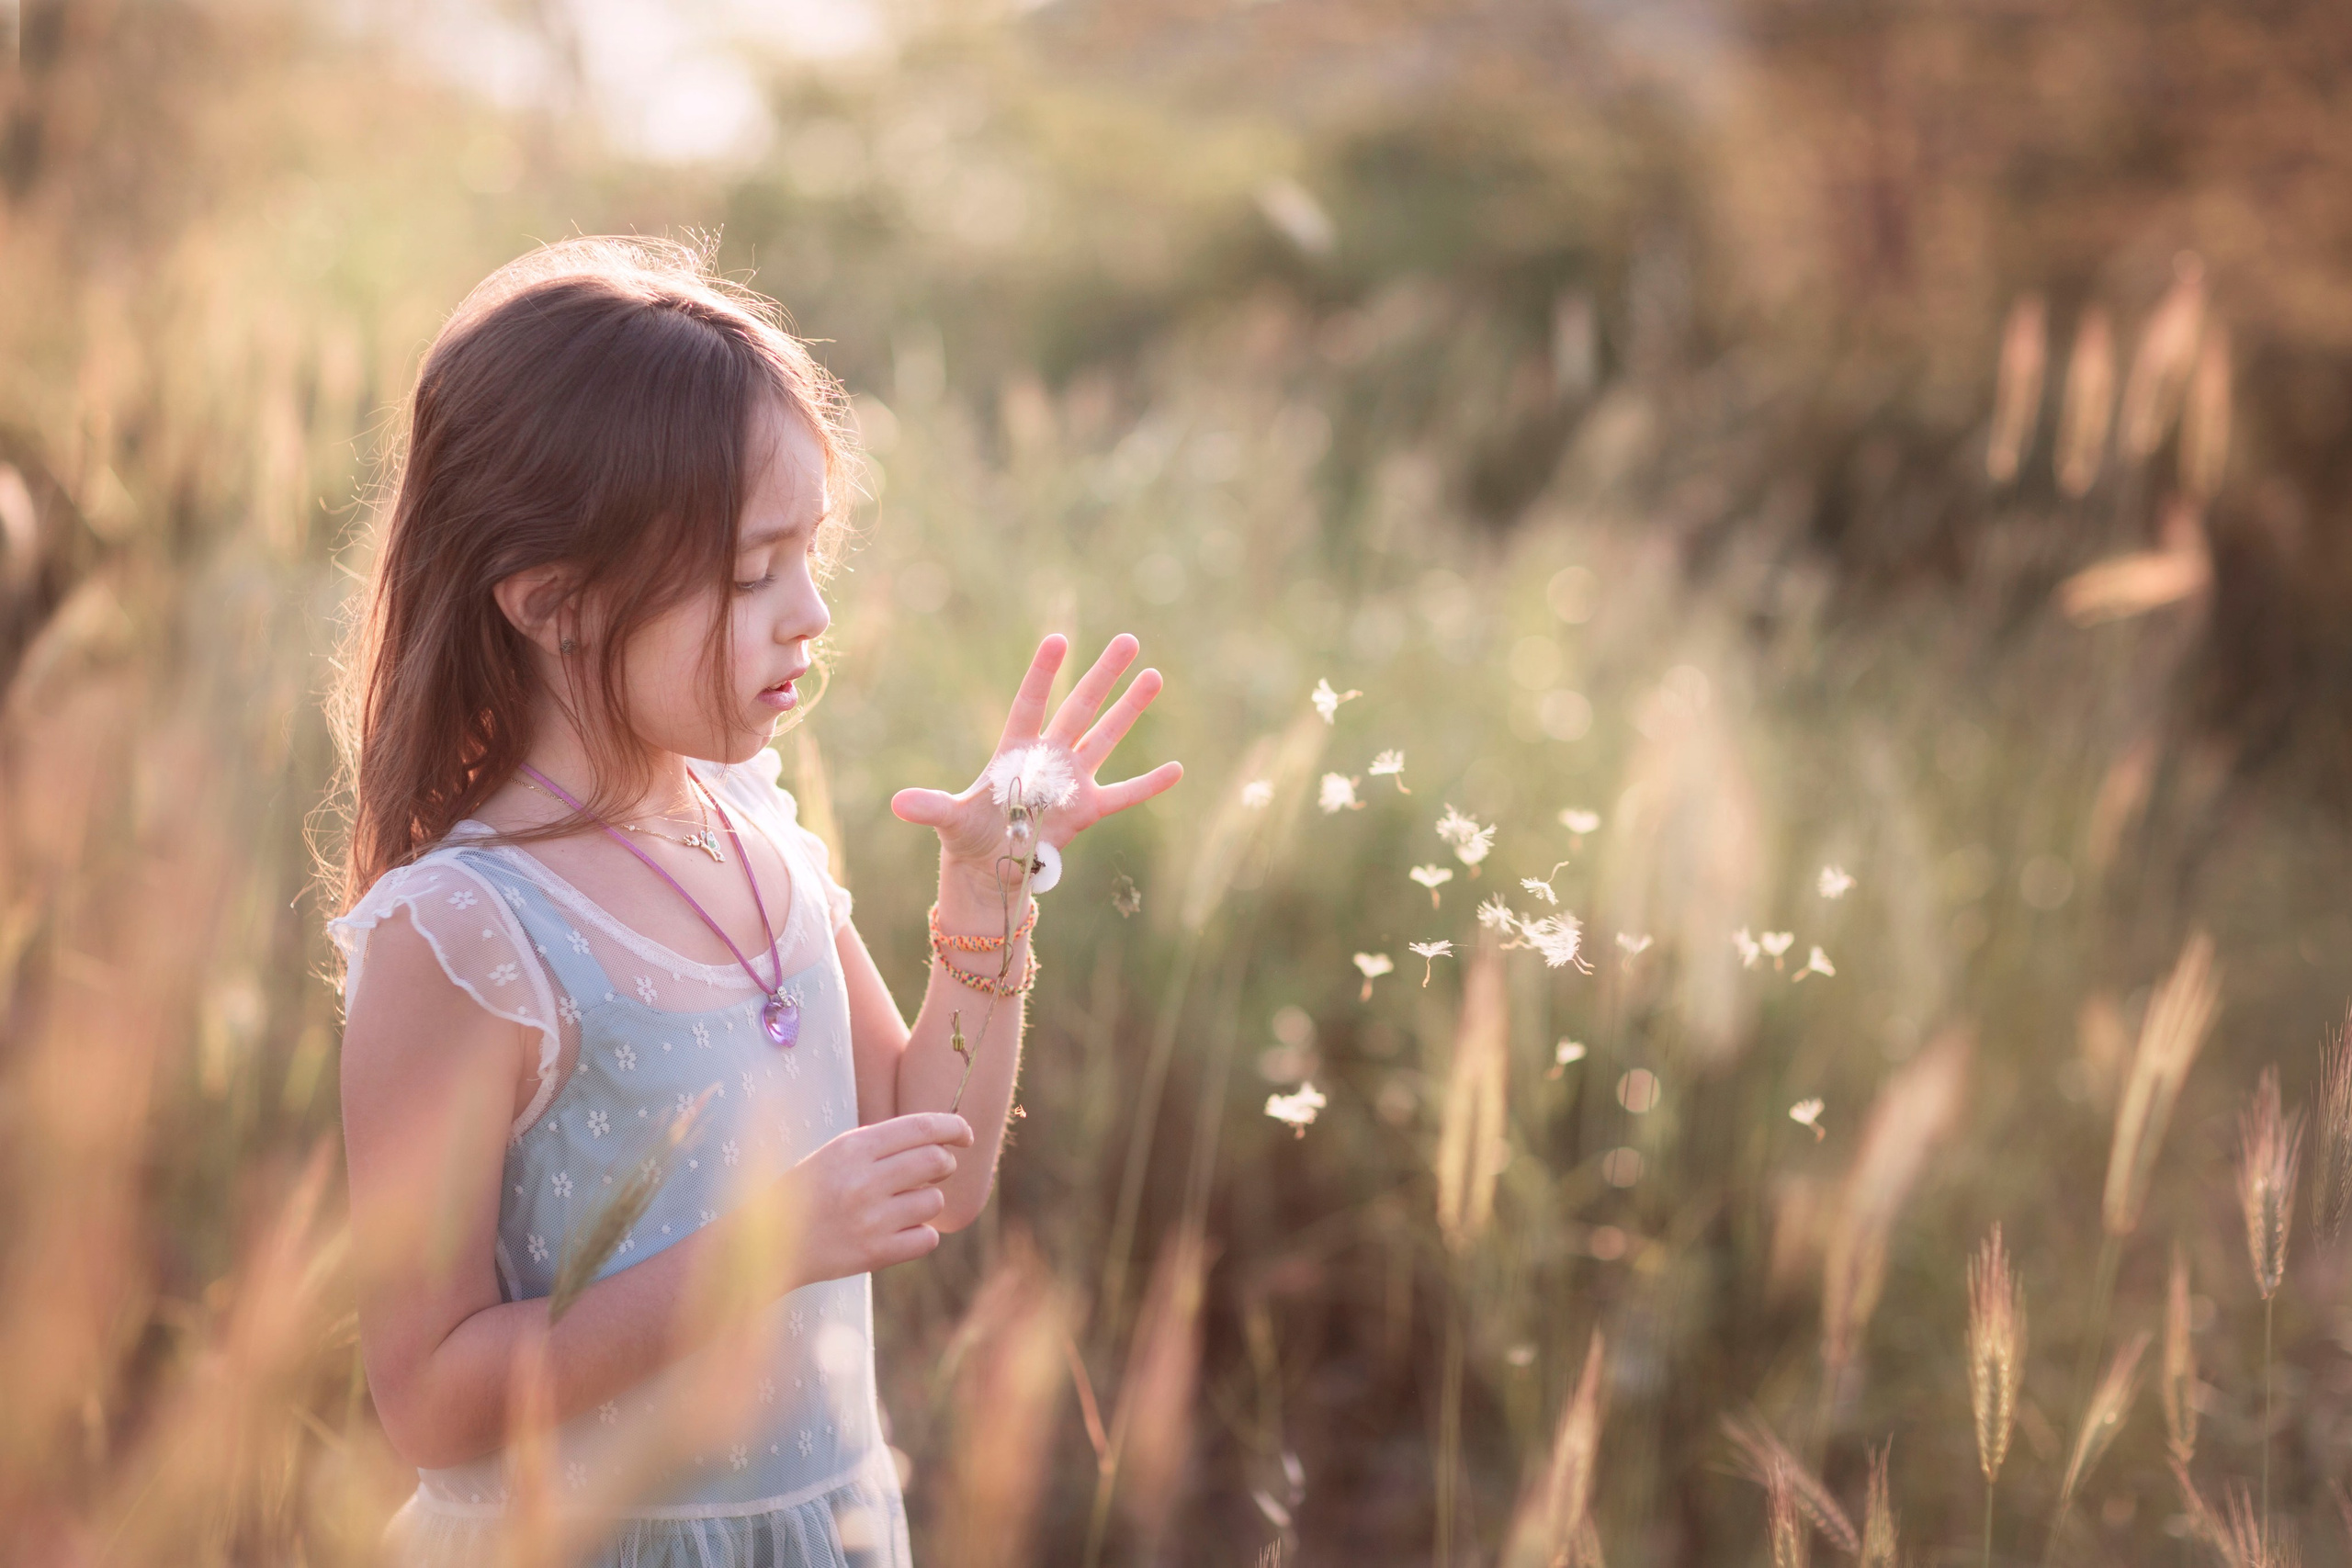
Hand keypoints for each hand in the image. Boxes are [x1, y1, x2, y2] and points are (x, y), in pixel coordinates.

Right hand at [777, 1112, 972, 1282]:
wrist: (767, 1245)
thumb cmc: (806, 1193)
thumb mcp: (834, 1155)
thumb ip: (880, 1144)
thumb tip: (937, 1137)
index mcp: (853, 1147)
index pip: (921, 1127)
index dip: (953, 1127)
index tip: (966, 1134)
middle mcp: (864, 1180)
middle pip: (936, 1162)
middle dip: (944, 1164)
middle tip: (934, 1171)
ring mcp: (871, 1219)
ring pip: (933, 1201)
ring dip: (927, 1201)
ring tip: (900, 1206)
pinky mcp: (874, 1254)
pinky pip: (927, 1238)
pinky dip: (920, 1235)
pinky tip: (898, 1232)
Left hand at [888, 632, 1184, 874]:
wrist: (990, 866)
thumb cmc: (967, 835)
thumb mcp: (949, 820)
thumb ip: (931, 807)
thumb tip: (897, 804)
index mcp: (1015, 750)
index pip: (1031, 703)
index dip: (1043, 675)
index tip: (1057, 640)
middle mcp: (1049, 757)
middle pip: (1080, 708)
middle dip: (1104, 675)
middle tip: (1129, 640)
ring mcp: (1072, 781)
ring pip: (1106, 737)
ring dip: (1130, 710)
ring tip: (1154, 676)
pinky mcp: (1088, 811)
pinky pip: (1125, 794)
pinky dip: (1149, 784)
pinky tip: (1177, 768)